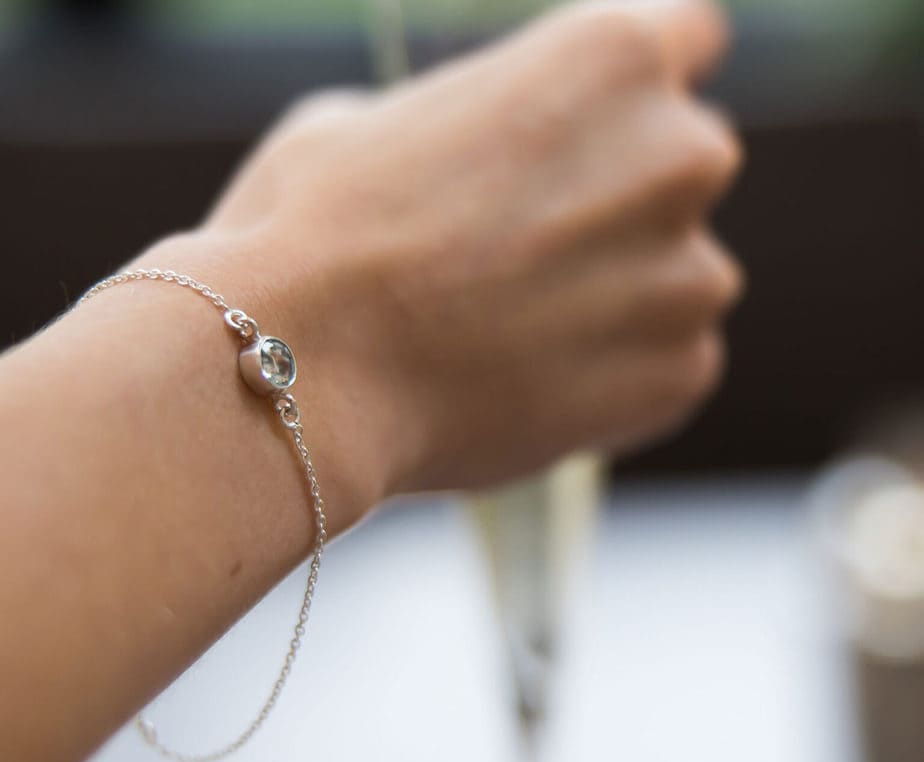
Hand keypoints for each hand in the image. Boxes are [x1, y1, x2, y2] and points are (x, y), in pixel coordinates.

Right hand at [149, 0, 741, 505]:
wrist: (309, 371)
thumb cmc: (318, 234)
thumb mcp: (376, 120)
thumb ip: (466, 120)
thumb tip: (482, 156)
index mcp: (614, 56)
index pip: (689, 39)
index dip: (635, 97)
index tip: (603, 137)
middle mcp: (683, 154)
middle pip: (683, 167)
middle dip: (623, 203)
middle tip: (536, 255)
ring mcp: (692, 274)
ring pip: (679, 276)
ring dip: (624, 297)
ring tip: (524, 335)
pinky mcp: (680, 373)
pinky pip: (670, 363)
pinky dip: (621, 375)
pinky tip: (541, 384)